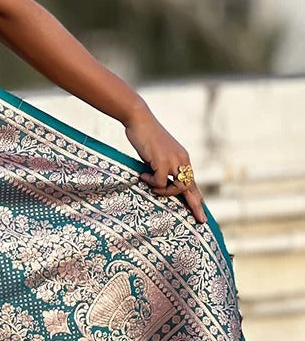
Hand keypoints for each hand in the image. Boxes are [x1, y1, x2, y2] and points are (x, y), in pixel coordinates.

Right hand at [124, 105, 205, 223]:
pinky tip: (142, 175)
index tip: (201, 212)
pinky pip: (160, 182)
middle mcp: (182, 160)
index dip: (197, 198)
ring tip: (151, 186)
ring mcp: (174, 160)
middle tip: (201, 221)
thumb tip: (158, 183)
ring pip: (178, 187)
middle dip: (196, 206)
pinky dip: (151, 182)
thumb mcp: (157, 154)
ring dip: (164, 192)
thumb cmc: (145, 136)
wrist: (139, 119)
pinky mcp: (162, 161)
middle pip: (191, 188)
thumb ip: (161, 167)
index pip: (192, 182)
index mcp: (182, 158)